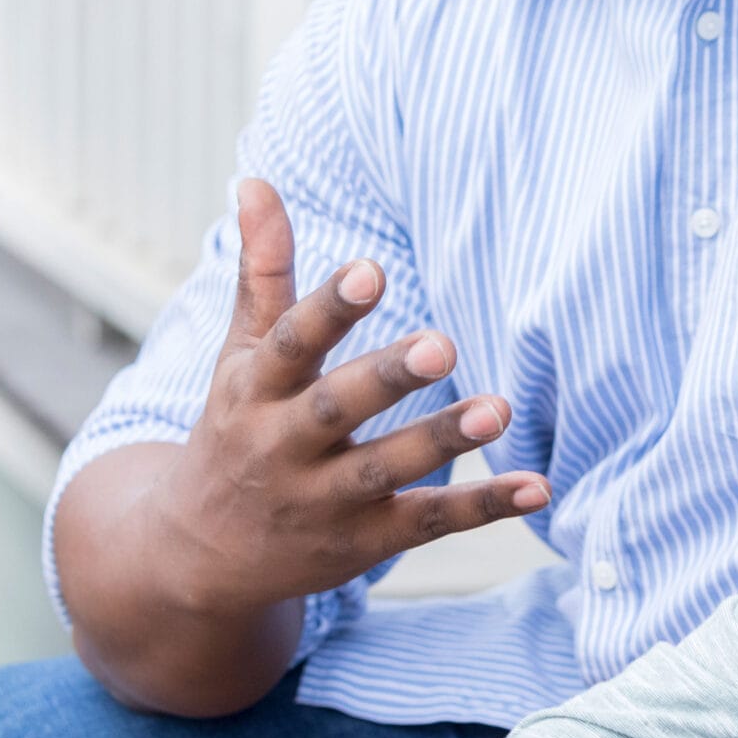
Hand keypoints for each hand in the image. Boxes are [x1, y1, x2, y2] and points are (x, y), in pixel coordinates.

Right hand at [164, 180, 551, 610]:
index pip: (293, 342)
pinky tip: (538, 488)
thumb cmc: (234, 430)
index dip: (330, 307)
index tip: (372, 268)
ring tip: (500, 409)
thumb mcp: (239, 355)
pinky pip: (427, 524)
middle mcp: (283, 445)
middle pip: (338, 407)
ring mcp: (324, 500)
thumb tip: (256, 179)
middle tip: (444, 342)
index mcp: (256, 389)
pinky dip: (483, 508)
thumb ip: (262, 271)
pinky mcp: (362, 543)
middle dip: (388, 377)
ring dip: (443, 440)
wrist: (199, 558)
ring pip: (385, 469)